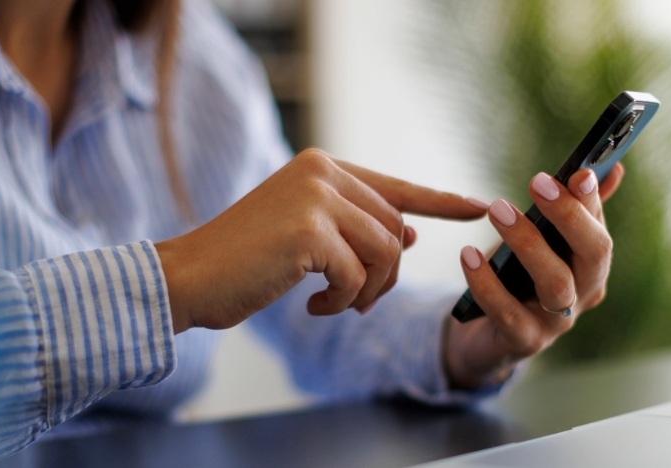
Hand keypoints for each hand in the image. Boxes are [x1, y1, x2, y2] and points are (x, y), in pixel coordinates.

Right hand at [155, 149, 487, 333]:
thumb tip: (407, 232)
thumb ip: (355, 227)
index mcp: (322, 166)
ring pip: (384, 254)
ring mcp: (315, 198)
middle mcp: (322, 171)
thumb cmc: (244, 261)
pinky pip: (358, 277)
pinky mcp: (309, 231)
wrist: (189, 277)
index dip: (441, 201)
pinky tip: (313, 307)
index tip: (481, 206)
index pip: (396, 186)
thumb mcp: (306, 236)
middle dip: (383, 276)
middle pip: (392, 231)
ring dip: (365, 292)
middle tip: (353, 301)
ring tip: (333, 303)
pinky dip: (342, 302)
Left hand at [444, 164, 624, 388]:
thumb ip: (572, 208)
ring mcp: (557, 322)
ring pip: (556, 282)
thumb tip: (612, 169)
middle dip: (569, 215)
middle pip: (595, 254)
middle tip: (537, 181)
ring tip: (497, 210)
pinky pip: (507, 312)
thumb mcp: (543, 241)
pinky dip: (486, 281)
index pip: (600, 225)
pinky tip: (468, 254)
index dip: (591, 199)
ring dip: (528, 242)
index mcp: (592, 265)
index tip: (579, 172)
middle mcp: (585, 293)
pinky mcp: (525, 342)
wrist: (486, 336)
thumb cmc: (518, 280)